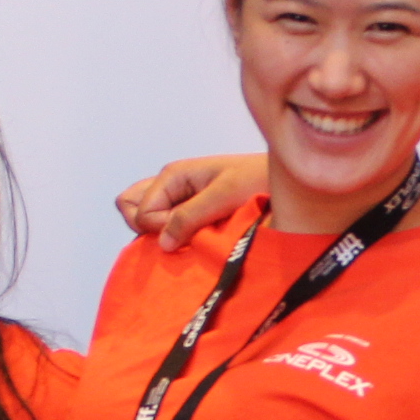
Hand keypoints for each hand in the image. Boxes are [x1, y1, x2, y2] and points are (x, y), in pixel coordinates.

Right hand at [116, 154, 267, 246]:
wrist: (287, 184)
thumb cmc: (259, 179)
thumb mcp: (226, 194)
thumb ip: (191, 215)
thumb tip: (162, 243)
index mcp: (173, 176)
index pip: (138, 210)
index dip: (157, 226)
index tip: (188, 231)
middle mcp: (171, 188)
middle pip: (131, 211)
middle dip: (150, 230)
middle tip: (184, 235)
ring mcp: (180, 204)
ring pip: (147, 224)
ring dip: (165, 236)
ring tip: (196, 239)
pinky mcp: (193, 219)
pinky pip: (169, 232)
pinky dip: (177, 240)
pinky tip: (198, 243)